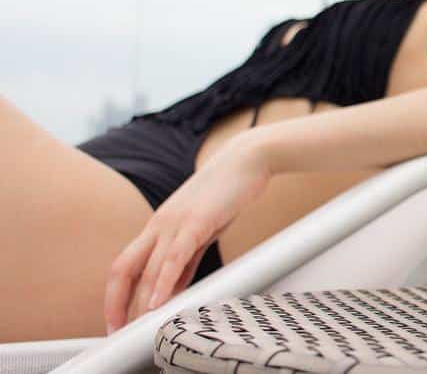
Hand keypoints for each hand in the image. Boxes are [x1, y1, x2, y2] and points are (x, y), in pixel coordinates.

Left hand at [104, 133, 270, 332]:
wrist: (246, 160)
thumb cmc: (227, 192)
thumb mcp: (203, 229)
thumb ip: (187, 258)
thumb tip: (176, 285)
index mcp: (159, 226)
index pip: (126, 265)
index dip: (117, 294)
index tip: (117, 319)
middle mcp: (159, 224)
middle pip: (123, 268)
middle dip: (116, 302)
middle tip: (116, 329)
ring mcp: (175, 222)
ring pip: (148, 268)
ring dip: (140, 301)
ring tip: (137, 326)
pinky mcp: (195, 222)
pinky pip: (174, 257)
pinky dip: (163, 282)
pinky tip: (157, 302)